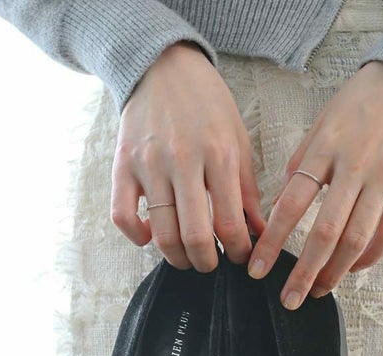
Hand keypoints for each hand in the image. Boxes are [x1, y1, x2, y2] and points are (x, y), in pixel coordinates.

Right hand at [111, 41, 266, 271]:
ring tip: (187, 256)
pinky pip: (122, 217)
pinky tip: (151, 236)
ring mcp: (148, 165)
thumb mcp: (238, 142)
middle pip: (195, 237)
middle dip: (208, 262)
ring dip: (177, 257)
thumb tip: (261, 234)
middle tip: (212, 262)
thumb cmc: (206, 105)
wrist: (163, 66)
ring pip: (161, 234)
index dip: (238, 251)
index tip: (240, 256)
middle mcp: (182, 161)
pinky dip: (137, 237)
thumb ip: (248, 192)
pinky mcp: (122, 166)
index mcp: (218, 155)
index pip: (231, 224)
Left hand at [246, 61, 382, 308]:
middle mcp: (357, 165)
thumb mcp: (322, 124)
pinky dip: (367, 258)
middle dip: (304, 272)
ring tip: (317, 290)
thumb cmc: (360, 104)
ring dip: (335, 273)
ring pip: (358, 239)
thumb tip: (280, 207)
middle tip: (289, 299)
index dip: (271, 242)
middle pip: (326, 232)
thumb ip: (302, 164)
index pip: (291, 204)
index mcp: (326, 148)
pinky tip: (351, 269)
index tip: (257, 269)